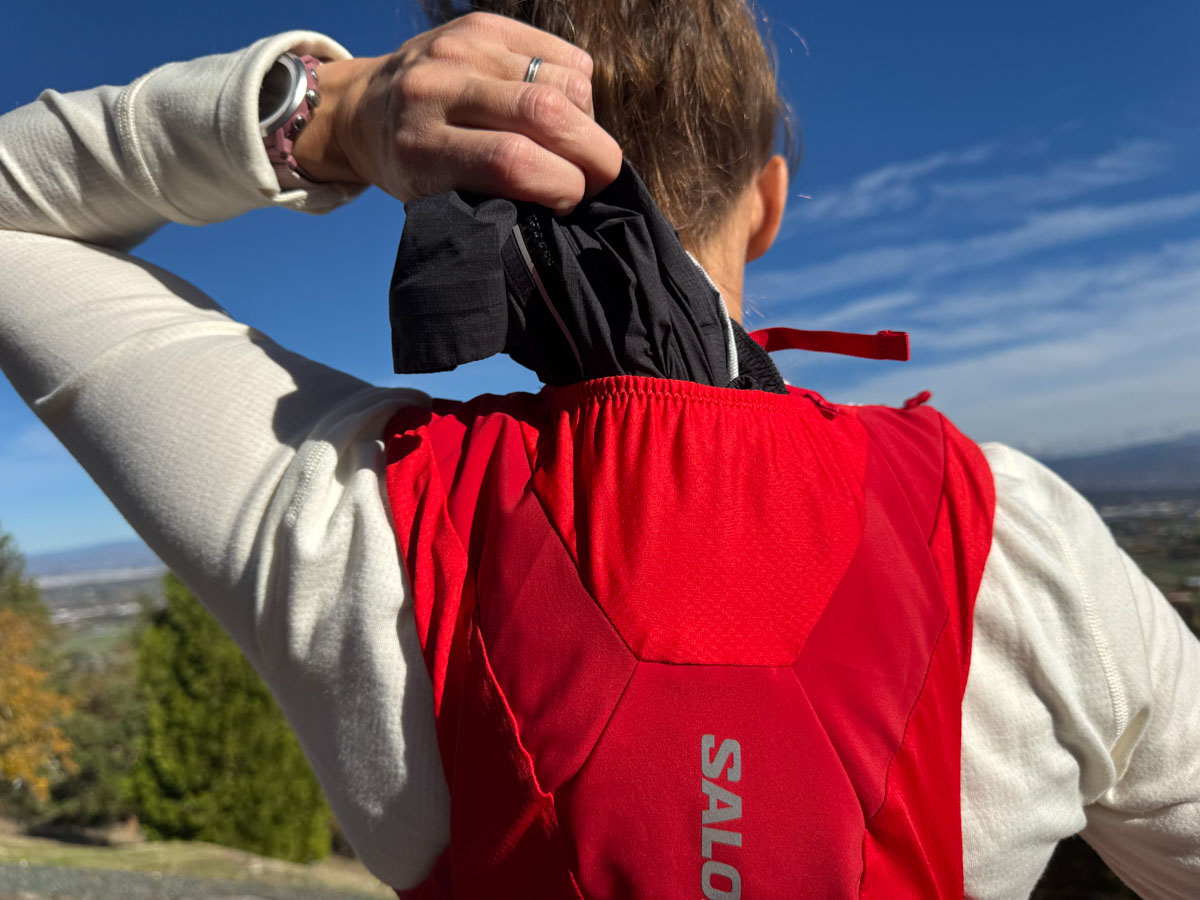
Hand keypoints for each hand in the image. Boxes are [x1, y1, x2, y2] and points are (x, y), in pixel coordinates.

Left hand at [294, 12, 622, 212]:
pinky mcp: (484, 25)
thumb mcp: (437, 201)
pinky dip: (580, 91)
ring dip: (587, 122)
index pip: (512, 163)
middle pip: (544, 113)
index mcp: (421, 149)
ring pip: (564, 82)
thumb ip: (493, 202)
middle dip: (593, 154)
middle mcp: (438, 89)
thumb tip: (570, 208)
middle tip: (601, 178)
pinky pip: (564, 55)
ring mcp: (462, 48)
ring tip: (574, 145)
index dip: (561, 186)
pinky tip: (564, 111)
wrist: (363, 107)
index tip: (570, 202)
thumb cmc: (411, 169)